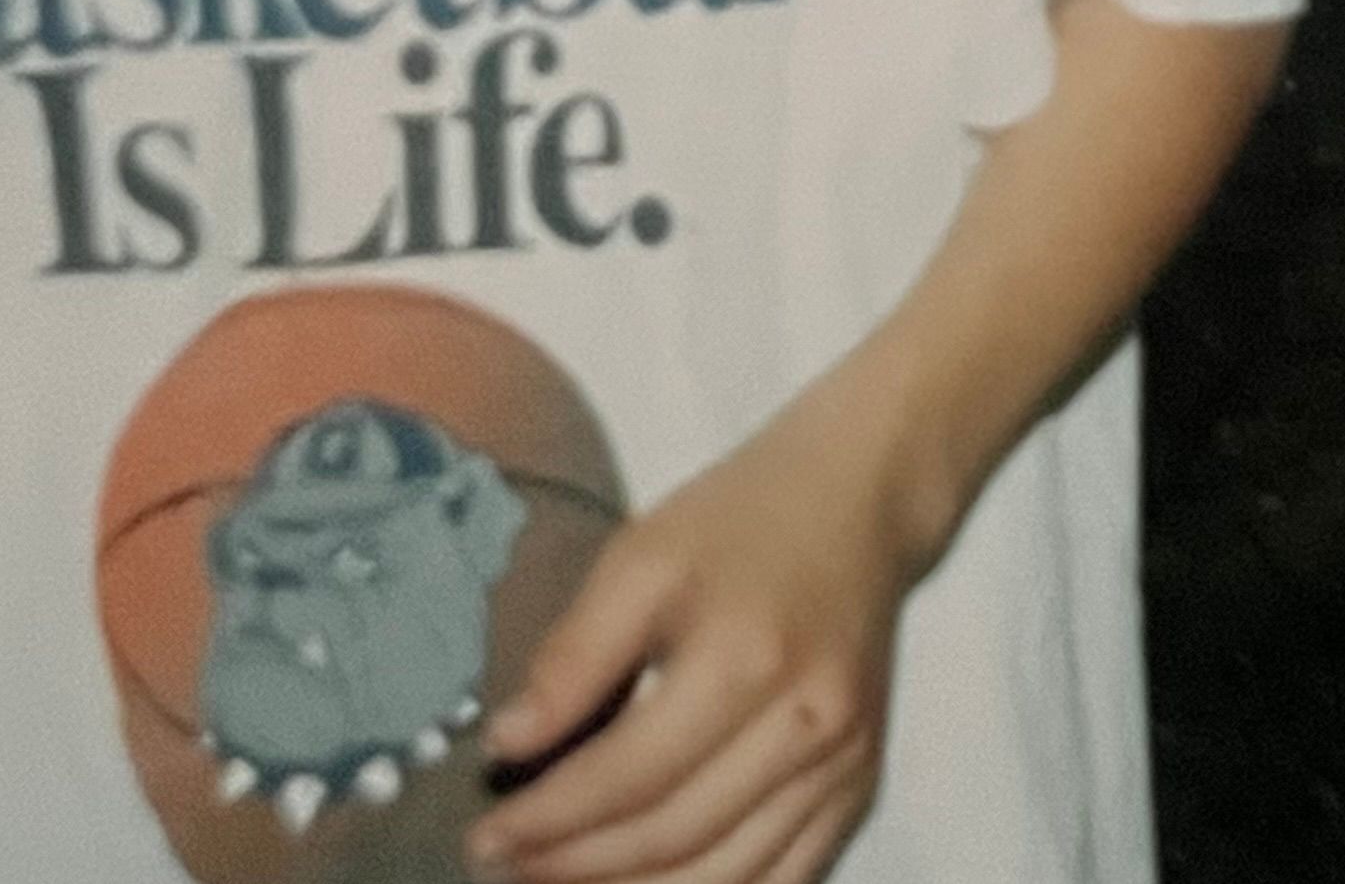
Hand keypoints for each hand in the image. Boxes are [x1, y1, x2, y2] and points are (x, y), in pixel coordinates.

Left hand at [459, 383, 937, 883]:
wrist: (859, 500)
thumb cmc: (739, 520)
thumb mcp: (640, 558)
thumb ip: (574, 654)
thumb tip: (507, 747)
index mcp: (744, 661)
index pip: (626, 777)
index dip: (547, 820)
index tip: (484, 836)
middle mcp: (805, 725)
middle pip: (672, 835)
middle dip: (576, 865)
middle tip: (508, 864)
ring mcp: (843, 762)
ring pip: (727, 875)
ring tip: (563, 882)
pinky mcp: (861, 780)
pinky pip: (787, 877)